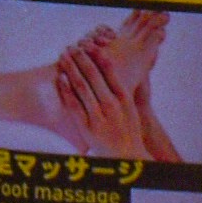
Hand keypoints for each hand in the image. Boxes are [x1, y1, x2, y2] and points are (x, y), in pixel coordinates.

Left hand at [42, 17, 173, 158]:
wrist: (128, 157)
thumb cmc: (130, 130)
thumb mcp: (135, 107)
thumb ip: (136, 86)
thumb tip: (141, 63)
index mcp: (125, 99)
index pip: (111, 71)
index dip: (98, 56)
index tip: (90, 45)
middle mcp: (113, 106)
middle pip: (94, 75)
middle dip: (81, 58)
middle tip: (73, 46)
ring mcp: (99, 117)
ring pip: (82, 87)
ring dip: (71, 69)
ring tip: (64, 56)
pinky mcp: (87, 128)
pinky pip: (74, 106)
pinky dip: (66, 90)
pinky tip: (61, 78)